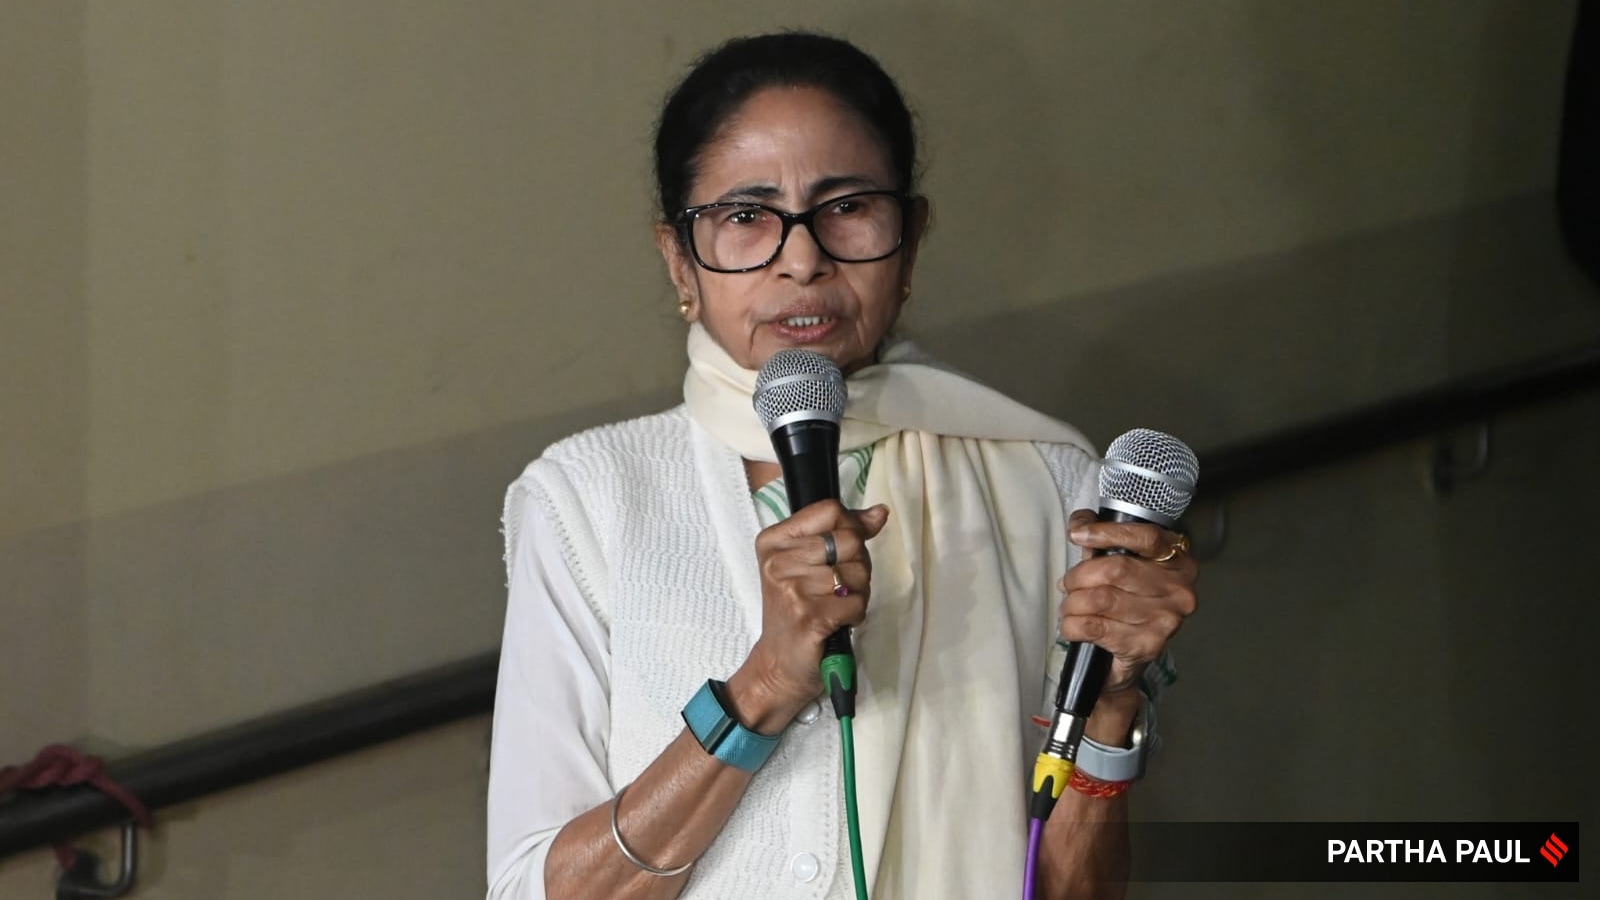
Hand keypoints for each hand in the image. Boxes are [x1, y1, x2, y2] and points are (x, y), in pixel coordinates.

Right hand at [730, 500, 889, 728]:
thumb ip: (844, 532)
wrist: (779, 665)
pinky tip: (837, 621)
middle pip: (850, 540)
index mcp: (774, 541)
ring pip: (858, 572)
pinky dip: (856, 614)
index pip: (831, 511)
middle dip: (857, 565)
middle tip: (838, 587)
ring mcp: (792, 589)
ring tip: (834, 605)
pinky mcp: (809, 616)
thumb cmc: (796, 612)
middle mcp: (778, 561)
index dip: (851, 529)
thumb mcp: (810, 564)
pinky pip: (857, 602)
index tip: (842, 553)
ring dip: (857, 593)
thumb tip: (879, 512)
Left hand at [1057, 509, 1198, 695]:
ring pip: (1102, 599)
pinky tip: (1071, 625)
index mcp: (1178, 561)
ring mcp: (1166, 620)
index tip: (1077, 534)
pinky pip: (1095, 627)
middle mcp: (1179, 590)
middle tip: (1066, 584)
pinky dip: (1072, 625)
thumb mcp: (1117, 566)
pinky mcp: (1147, 646)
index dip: (1107, 532)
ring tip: (1068, 606)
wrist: (1129, 659)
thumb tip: (1079, 523)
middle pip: (1116, 569)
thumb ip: (1100, 542)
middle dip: (1080, 576)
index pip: (1145, 537)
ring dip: (1072, 603)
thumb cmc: (1125, 603)